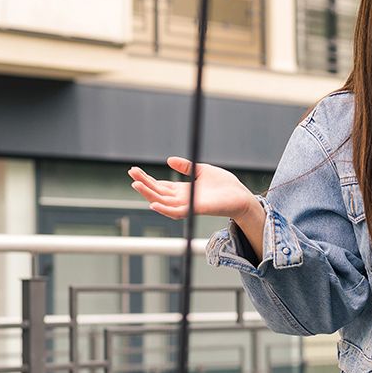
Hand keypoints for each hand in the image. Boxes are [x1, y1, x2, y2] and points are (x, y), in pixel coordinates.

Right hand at [130, 157, 266, 258]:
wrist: (240, 196)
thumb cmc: (224, 185)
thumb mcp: (201, 170)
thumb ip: (186, 166)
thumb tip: (169, 160)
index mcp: (183, 190)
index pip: (160, 186)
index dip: (147, 179)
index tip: (134, 171)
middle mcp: (182, 199)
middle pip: (157, 193)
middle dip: (143, 184)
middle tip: (131, 174)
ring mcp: (188, 205)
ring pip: (163, 202)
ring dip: (148, 194)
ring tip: (136, 185)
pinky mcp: (195, 209)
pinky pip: (176, 212)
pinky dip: (164, 208)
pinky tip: (153, 203)